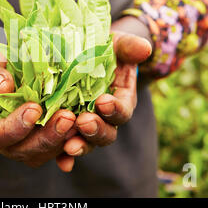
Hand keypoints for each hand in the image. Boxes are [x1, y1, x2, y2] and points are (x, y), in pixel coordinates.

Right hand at [0, 29, 87, 171]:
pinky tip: (84, 128)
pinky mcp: (40, 134)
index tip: (33, 109)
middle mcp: (1, 139)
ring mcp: (22, 140)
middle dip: (46, 136)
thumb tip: (3, 88)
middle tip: (67, 117)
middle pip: (22, 150)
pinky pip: (56, 145)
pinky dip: (71, 140)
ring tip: (80, 120)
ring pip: (42, 152)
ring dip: (62, 139)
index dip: (14, 127)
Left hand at [63, 16, 152, 157]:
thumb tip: (145, 48)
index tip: (103, 102)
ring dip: (80, 146)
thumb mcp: (115, 44)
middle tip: (84, 122)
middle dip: (96, 130)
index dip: (115, 109)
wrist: (80, 56)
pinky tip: (61, 162)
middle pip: (106, 133)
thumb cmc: (101, 49)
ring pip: (87, 143)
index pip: (122, 111)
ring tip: (69, 146)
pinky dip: (64, 158)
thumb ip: (129, 47)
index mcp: (120, 100)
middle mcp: (104, 118)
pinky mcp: (66, 130)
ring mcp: (85, 126)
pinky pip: (65, 148)